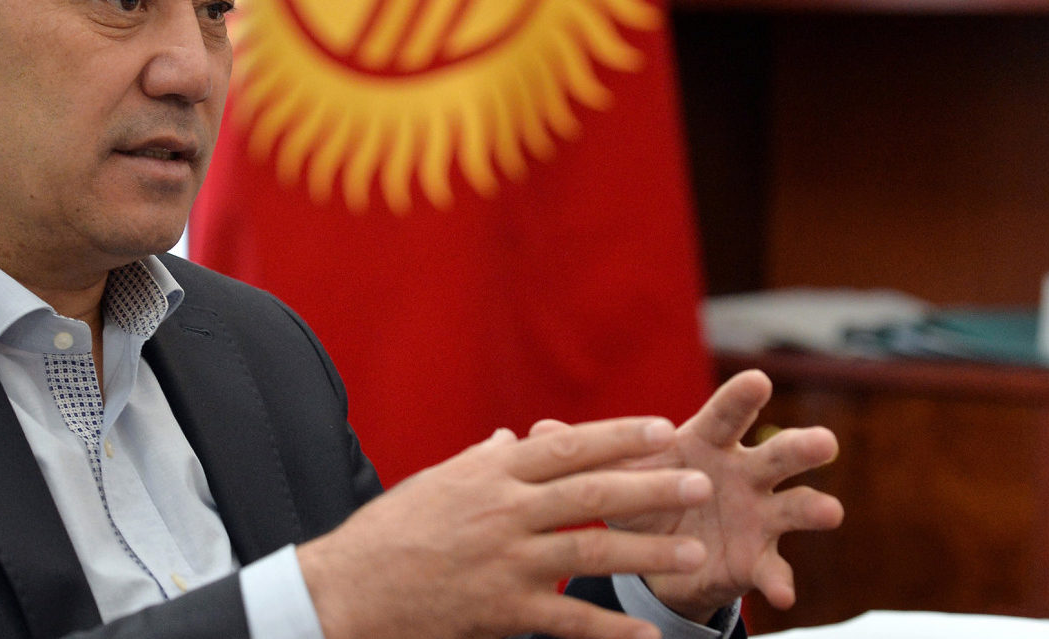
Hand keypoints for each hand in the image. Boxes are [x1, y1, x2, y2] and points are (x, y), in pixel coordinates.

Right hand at [297, 417, 717, 638]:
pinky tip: (647, 633)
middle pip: (592, 491)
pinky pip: (570, 619)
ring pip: (591, 549)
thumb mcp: (434, 483)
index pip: (567, 446)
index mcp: (489, 474)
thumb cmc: (388, 533)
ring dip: (647, 550)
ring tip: (692, 551)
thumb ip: (481, 461)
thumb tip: (514, 439)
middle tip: (700, 482)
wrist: (348, 590)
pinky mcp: (504, 611)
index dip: (619, 436)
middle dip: (651, 486)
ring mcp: (506, 562)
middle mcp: (503, 511)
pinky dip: (611, 628)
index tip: (664, 430)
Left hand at [546, 369, 843, 621]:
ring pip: (794, 507)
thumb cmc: (641, 498)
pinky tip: (781, 595)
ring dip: (813, 507)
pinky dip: (780, 581)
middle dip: (800, 447)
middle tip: (823, 441)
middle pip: (777, 455)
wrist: (655, 556)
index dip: (742, 398)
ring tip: (829, 510)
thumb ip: (588, 454)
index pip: (727, 416)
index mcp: (708, 445)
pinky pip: (774, 569)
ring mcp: (758, 516)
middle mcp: (743, 474)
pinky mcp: (757, 559)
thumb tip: (537, 429)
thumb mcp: (615, 475)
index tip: (759, 379)